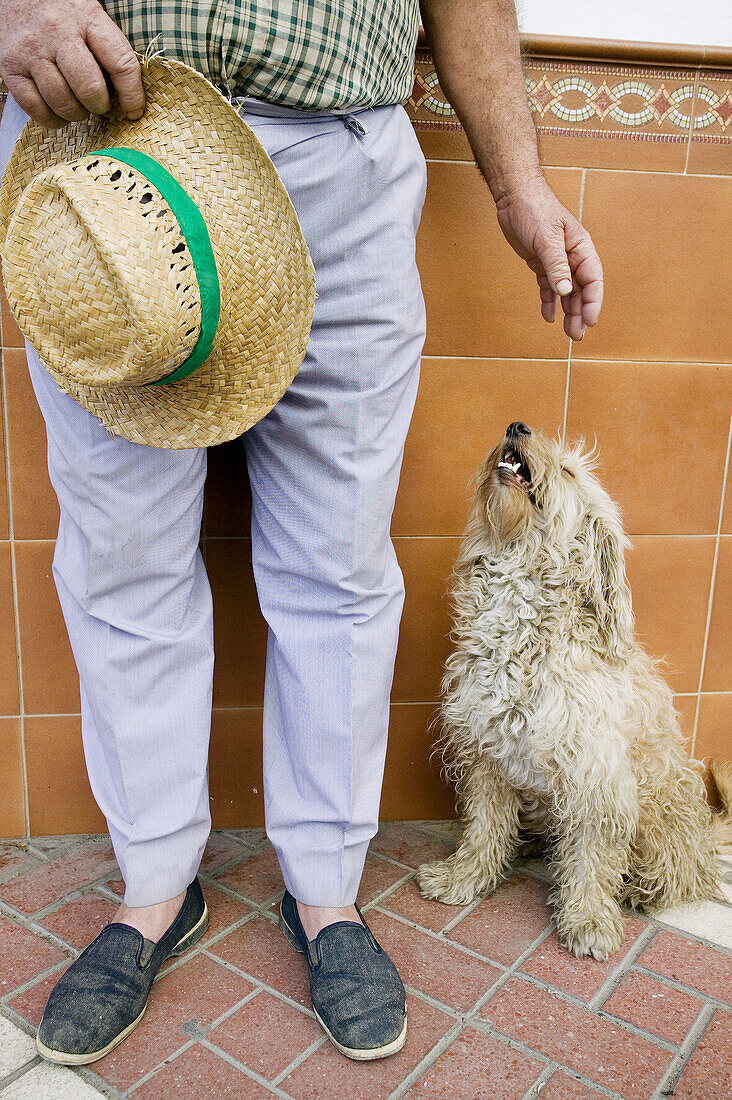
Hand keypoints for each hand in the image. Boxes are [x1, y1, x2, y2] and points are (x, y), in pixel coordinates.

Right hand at [0, 0, 143, 128]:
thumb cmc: (59, 13)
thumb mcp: (88, 16)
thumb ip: (106, 48)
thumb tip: (126, 95)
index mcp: (87, 17)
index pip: (121, 63)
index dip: (132, 95)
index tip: (134, 111)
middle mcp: (57, 32)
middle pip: (89, 88)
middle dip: (99, 105)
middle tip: (97, 104)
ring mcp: (31, 50)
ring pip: (62, 101)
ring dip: (76, 114)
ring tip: (77, 106)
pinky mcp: (10, 67)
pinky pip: (35, 108)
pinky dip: (51, 119)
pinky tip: (57, 111)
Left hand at [495, 177, 602, 340]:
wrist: (514, 197)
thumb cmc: (535, 210)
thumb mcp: (546, 239)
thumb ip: (556, 266)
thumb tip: (566, 290)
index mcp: (581, 248)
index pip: (593, 279)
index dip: (593, 301)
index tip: (590, 320)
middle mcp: (572, 257)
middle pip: (581, 290)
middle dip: (581, 312)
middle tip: (576, 335)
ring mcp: (557, 261)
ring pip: (567, 291)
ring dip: (568, 311)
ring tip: (567, 332)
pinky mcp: (541, 263)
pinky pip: (549, 287)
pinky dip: (550, 301)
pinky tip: (549, 316)